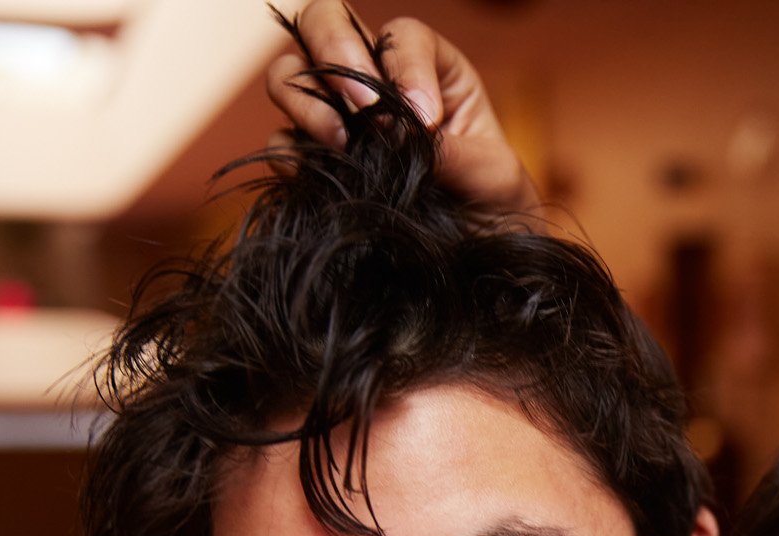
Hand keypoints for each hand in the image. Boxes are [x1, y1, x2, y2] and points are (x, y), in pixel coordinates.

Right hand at [266, 2, 535, 211]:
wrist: (479, 266)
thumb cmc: (496, 210)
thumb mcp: (494, 178)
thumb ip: (451, 152)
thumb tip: (395, 135)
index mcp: (430, 69)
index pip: (401, 36)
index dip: (404, 65)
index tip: (426, 120)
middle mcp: (375, 82)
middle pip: (326, 25)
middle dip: (334, 53)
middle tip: (362, 110)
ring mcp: (338, 119)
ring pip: (290, 74)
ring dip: (307, 102)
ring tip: (342, 144)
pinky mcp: (315, 163)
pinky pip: (282, 144)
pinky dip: (291, 155)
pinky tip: (319, 176)